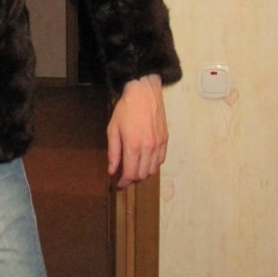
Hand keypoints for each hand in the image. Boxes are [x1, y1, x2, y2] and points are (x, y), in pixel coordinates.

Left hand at [107, 73, 167, 187]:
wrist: (144, 92)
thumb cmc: (126, 108)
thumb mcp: (113, 129)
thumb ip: (113, 152)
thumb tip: (112, 170)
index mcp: (133, 146)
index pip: (131, 174)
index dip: (124, 182)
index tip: (119, 184)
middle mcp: (148, 148)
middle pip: (142, 174)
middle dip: (133, 179)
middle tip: (124, 176)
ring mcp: (159, 144)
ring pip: (153, 170)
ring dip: (143, 173)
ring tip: (134, 169)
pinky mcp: (165, 140)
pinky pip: (161, 160)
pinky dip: (153, 165)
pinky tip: (145, 161)